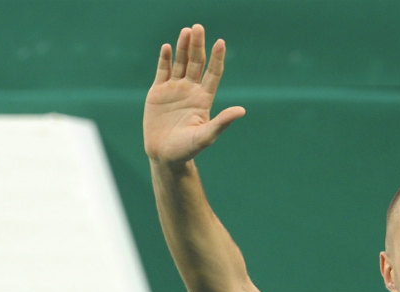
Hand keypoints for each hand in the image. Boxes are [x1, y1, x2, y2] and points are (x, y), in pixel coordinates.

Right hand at [144, 24, 245, 165]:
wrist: (164, 155)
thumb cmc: (187, 149)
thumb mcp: (206, 136)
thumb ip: (222, 122)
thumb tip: (242, 111)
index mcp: (204, 99)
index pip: (213, 73)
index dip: (217, 58)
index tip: (220, 43)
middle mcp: (190, 90)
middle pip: (196, 62)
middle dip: (198, 46)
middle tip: (198, 28)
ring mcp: (174, 89)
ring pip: (180, 63)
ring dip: (183, 47)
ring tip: (186, 31)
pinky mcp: (158, 92)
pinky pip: (162, 71)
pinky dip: (165, 59)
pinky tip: (168, 47)